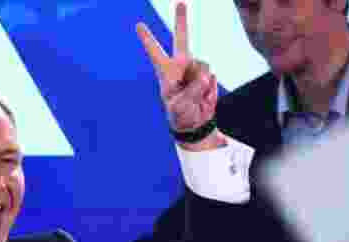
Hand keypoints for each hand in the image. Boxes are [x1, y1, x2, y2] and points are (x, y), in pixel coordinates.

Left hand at [136, 2, 219, 147]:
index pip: (154, 52)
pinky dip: (208, 89)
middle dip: (181, 20)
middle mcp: (180, 65)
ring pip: (202, 66)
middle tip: (181, 2)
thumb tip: (204, 77)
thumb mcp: (179, 106)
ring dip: (199, 83)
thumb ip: (191, 90)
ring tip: (193, 97)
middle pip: (182, 38)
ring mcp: (194, 68)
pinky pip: (210, 77)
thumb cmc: (180, 114)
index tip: (138, 25)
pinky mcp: (207, 74)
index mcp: (165, 71)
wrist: (195, 122)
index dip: (147, 39)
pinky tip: (202, 97)